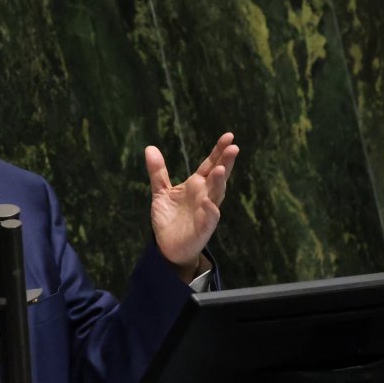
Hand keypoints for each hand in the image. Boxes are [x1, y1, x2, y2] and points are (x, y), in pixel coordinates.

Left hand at [144, 133, 238, 282]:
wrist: (168, 246)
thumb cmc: (170, 218)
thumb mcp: (161, 192)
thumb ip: (158, 171)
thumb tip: (150, 148)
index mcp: (197, 185)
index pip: (210, 164)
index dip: (218, 151)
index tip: (228, 136)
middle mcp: (205, 195)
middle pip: (218, 176)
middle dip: (225, 163)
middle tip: (233, 147)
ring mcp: (206, 211)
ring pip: (216, 195)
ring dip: (219, 183)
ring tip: (220, 169)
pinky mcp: (203, 228)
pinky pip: (209, 218)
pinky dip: (210, 210)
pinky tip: (208, 202)